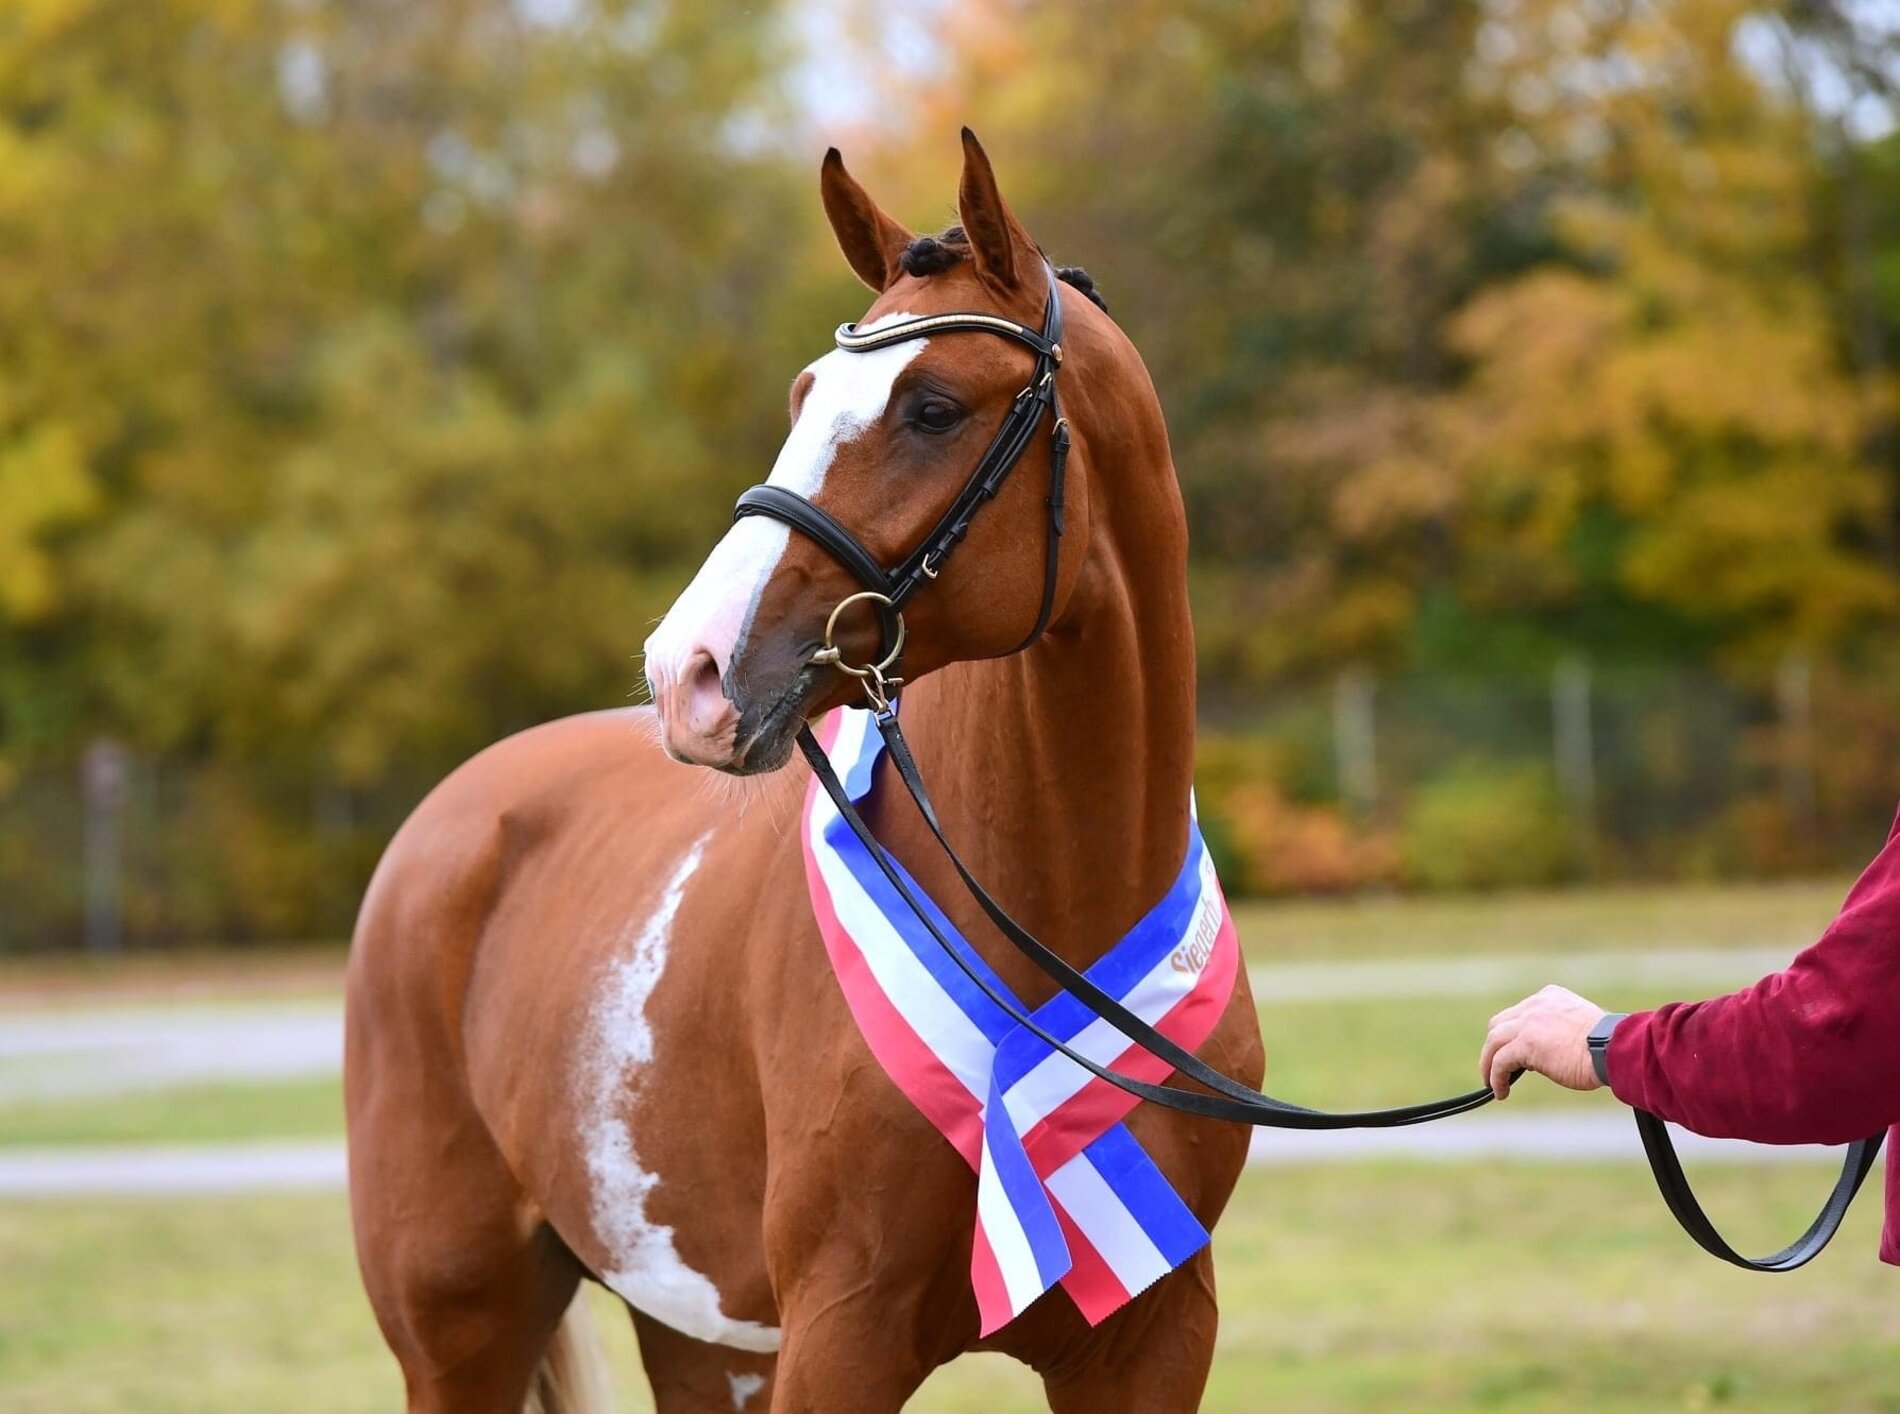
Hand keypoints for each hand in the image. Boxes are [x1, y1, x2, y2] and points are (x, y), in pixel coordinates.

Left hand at [1479, 985, 1606, 1098]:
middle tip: (1494, 1067)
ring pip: (1493, 1042)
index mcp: (1550, 997)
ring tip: (1491, 1083)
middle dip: (1494, 1046)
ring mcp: (1528, 1022)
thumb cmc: (1608, 1045)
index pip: (1519, 1013)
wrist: (1615, 1049)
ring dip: (1488, 1064)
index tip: (1510, 1051)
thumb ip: (1559, 1030)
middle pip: (1499, 1024)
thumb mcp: (1579, 1027)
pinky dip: (1495, 1077)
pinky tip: (1500, 1091)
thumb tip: (1544, 1053)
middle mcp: (1535, 1005)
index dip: (1511, 1033)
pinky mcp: (1525, 1044)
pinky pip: (1500, 1061)